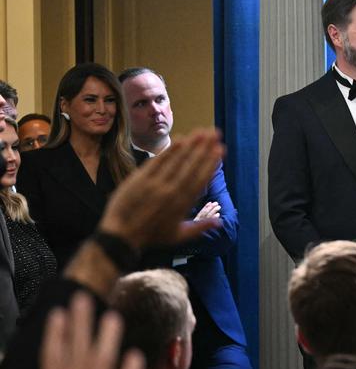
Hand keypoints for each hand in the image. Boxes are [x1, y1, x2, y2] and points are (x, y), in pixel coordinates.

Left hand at [99, 129, 223, 249]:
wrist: (122, 235)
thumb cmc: (151, 237)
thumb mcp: (178, 236)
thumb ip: (200, 227)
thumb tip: (219, 222)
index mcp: (183, 204)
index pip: (201, 178)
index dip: (211, 163)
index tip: (221, 150)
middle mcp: (172, 191)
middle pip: (192, 165)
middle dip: (205, 148)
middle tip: (215, 133)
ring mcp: (156, 183)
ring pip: (177, 160)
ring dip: (191, 144)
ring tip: (202, 132)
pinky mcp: (141, 178)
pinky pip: (158, 161)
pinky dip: (170, 150)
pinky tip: (180, 139)